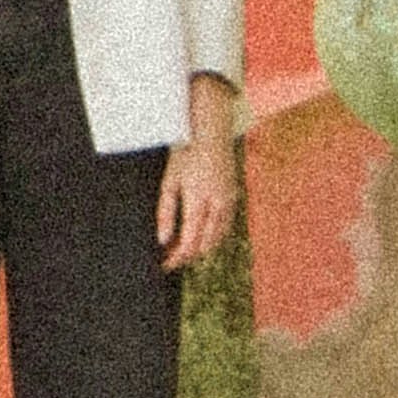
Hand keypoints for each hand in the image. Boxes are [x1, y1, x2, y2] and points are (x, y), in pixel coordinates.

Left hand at [157, 84, 239, 275]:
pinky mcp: (234, 197)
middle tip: (171, 258)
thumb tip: (163, 241)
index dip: (177, 258)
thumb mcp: (169, 181)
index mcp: (199, 201)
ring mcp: (229, 201)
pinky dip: (213, 236)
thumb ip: (165, 213)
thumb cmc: (186, 153)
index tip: (165, 266)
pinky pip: (225, 226)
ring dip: (201, 248)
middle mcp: (217, 205)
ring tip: (183, 249)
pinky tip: (201, 234)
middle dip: (187, 255)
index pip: (189, 243)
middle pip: (204, 244)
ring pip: (217, 238)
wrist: (211, 131)